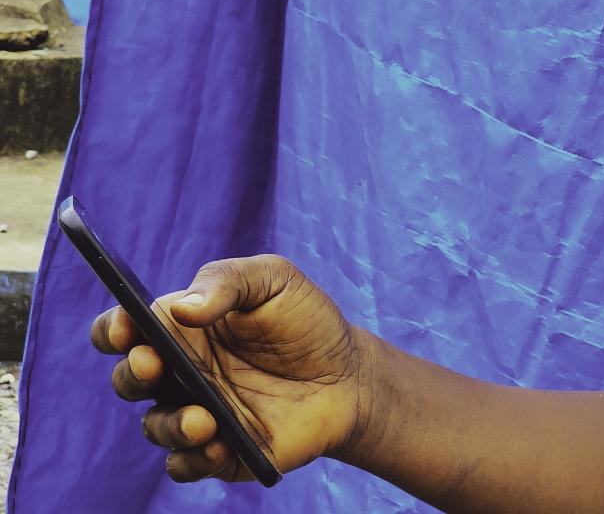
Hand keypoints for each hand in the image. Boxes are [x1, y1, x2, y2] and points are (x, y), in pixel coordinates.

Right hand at [90, 254, 375, 482]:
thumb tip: (182, 309)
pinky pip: (185, 465)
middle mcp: (179, 373)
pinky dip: (194, 459)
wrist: (349, 374)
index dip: (113, 328)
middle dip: (133, 372)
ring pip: (156, 425)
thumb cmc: (305, 321)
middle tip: (153, 364)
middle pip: (129, 378)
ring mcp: (195, 413)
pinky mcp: (217, 451)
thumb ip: (227, 282)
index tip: (126, 326)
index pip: (125, 328)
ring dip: (171, 423)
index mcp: (181, 328)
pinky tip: (218, 445)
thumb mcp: (273, 281)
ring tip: (204, 418)